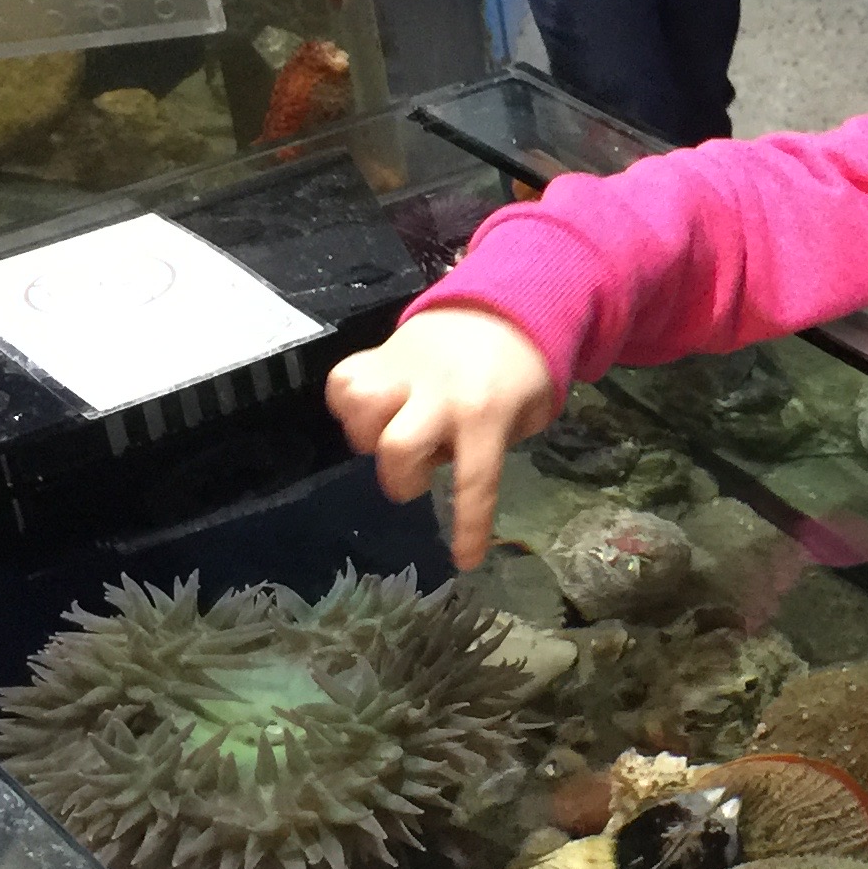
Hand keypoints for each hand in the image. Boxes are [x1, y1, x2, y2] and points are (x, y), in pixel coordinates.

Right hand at [325, 308, 560, 567]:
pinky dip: (347, 405)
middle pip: (397, 447)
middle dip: (401, 478)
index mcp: (486, 414)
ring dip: (367, 434)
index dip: (468, 526)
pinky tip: (372, 411)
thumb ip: (491, 447)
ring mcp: (403, 371)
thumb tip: (451, 480)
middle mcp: (439, 394)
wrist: (501, 307)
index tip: (464, 560)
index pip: (476, 480)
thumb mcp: (525, 416)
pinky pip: (342, 383)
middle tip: (420, 475)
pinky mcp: (377, 355)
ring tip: (391, 433)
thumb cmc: (518, 375)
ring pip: (359, 407)